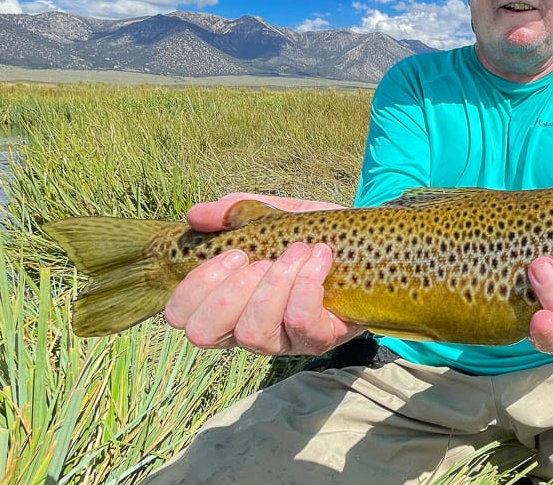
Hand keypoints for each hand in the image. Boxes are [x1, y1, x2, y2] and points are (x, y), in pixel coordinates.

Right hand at [164, 193, 363, 354]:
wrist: (370, 242)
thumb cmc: (313, 234)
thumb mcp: (273, 214)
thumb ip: (236, 211)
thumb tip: (196, 215)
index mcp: (229, 302)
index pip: (182, 316)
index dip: (195, 287)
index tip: (232, 253)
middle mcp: (251, 327)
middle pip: (206, 334)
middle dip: (226, 292)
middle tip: (257, 259)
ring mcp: (285, 340)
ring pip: (254, 332)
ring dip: (273, 284)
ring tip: (298, 251)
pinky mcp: (322, 338)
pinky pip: (302, 323)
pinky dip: (307, 284)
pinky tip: (320, 256)